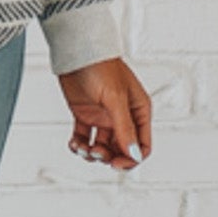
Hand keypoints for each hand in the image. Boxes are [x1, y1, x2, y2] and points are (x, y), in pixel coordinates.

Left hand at [57, 55, 151, 171]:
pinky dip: (79, 145)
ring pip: (102, 147)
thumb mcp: (115, 99)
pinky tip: (75, 143)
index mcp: (138, 111)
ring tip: (82, 147)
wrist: (76, 52)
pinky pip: (85, 139)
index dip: (131, 158)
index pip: (142, 145)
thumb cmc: (101, 66)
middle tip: (96, 153)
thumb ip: (124, 128)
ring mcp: (104, 116)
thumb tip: (133, 154)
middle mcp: (123, 116)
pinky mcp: (86, 116)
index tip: (117, 164)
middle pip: (121, 150)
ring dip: (91, 153)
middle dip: (108, 157)